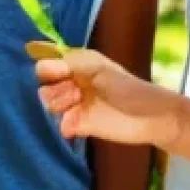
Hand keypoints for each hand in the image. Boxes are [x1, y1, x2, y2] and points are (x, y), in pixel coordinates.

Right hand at [36, 49, 181, 148]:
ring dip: (59, 105)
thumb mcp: (98, 68)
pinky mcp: (76, 126)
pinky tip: (75, 122)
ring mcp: (72, 106)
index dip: (45, 70)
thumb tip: (38, 65)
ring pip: (48, 105)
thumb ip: (69, 64)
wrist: (151, 118)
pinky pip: (57, 125)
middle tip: (75, 91)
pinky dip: (62, 124)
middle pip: (43, 86)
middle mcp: (69, 84)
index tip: (55, 74)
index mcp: (74, 66)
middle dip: (55, 89)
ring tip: (77, 105)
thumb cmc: (128, 88)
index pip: (46, 65)